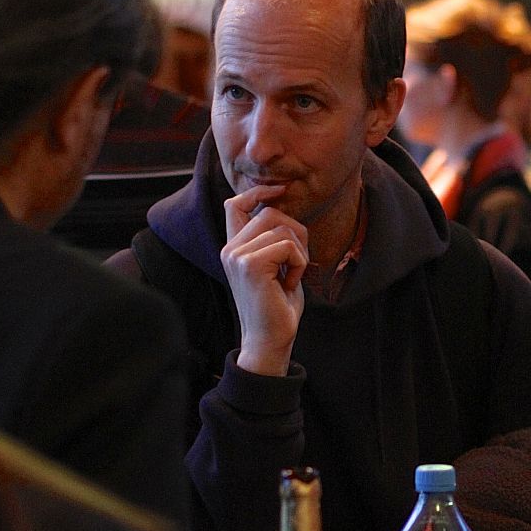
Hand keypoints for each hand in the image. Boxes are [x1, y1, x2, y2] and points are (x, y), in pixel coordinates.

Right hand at [221, 186, 307, 375]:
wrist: (271, 340)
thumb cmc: (278, 306)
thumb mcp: (276, 267)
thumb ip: (274, 240)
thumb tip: (284, 208)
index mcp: (234, 247)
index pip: (236, 204)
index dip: (257, 192)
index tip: (280, 190)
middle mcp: (230, 248)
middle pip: (270, 213)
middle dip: (296, 233)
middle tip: (297, 263)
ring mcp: (237, 255)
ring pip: (283, 229)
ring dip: (299, 253)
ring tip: (291, 277)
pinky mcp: (250, 264)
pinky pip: (290, 247)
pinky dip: (300, 265)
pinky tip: (289, 284)